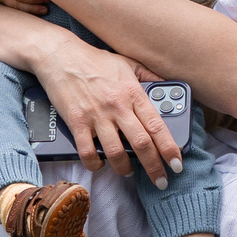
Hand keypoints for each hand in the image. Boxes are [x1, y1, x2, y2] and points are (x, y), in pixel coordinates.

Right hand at [34, 36, 182, 183]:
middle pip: (141, 144)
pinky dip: (95, 163)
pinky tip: (100, 164)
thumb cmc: (94, 60)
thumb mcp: (127, 63)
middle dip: (154, 167)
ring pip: (116, 152)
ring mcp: (96, 115)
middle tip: (161, 181)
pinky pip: (88, 151)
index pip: (157, 126)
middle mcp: (117, 106)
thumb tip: (168, 86)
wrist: (59, 55)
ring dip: (125, 168)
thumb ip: (149, 76)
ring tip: (129, 172)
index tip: (177, 164)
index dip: (169, 148)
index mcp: (132, 92)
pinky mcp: (76, 122)